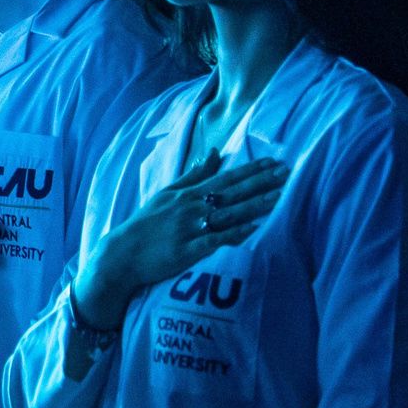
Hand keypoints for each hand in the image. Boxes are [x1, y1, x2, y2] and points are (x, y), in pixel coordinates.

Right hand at [71, 152, 287, 334]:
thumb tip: (213, 153)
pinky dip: (234, 233)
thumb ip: (192, 175)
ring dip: (254, 204)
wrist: (121, 254)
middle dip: (260, 182)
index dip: (251, 170)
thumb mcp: (165, 194)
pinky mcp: (187, 251)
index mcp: (188, 194)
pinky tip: (253, 228)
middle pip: (232, 193)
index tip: (274, 162)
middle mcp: (191, 208)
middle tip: (286, 173)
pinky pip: (215, 240)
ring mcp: (190, 229)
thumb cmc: (145, 224)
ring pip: (228, 214)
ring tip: (278, 196)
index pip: (225, 178)